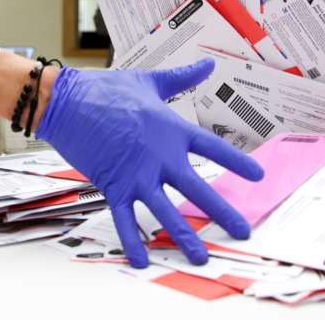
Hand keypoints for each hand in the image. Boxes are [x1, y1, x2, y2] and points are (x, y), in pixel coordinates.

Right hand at [36, 59, 263, 267]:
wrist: (67, 101)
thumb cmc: (106, 88)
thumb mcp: (149, 80)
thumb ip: (182, 77)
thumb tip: (207, 64)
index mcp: (172, 129)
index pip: (213, 148)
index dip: (237, 162)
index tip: (258, 176)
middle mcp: (159, 156)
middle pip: (198, 189)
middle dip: (223, 212)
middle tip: (243, 230)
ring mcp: (136, 174)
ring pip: (166, 212)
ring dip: (184, 236)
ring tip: (201, 257)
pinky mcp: (112, 186)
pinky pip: (125, 220)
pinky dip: (133, 242)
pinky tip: (142, 261)